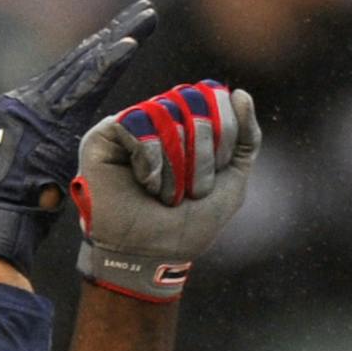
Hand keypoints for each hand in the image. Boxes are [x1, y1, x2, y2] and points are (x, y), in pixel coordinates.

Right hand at [0, 0, 156, 272]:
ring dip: (118, 38)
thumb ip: (45, 158)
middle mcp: (27, 101)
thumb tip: (60, 163)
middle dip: (113, 34)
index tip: (121, 36)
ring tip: (145, 16)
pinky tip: (129, 44)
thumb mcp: (28, 179)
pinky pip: (84, 88)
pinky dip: (108, 65)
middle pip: (79, 62)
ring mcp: (37, 106)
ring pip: (85, 65)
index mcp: (22, 113)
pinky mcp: (49, 119)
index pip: (69, 80)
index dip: (97, 56)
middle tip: (143, 10)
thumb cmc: (8, 217)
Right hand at [72, 80, 261, 301]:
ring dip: (174, 166)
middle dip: (202, 157)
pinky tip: (144, 182)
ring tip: (164, 194)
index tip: (214, 176)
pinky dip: (148, 160)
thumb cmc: (186, 226)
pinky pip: (136, 125)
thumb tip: (240, 93)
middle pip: (194, 104)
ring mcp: (134, 124)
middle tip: (188, 192)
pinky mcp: (105, 134)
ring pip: (166, 114)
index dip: (225, 136)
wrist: (149, 258)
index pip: (216, 99)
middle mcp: (162, 117)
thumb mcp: (232, 185)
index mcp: (191, 125)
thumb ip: (246, 139)